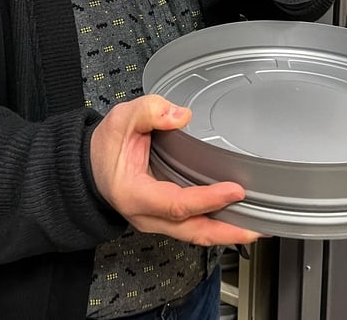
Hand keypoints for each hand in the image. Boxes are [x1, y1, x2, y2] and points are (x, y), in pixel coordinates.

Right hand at [90, 94, 261, 245]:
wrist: (88, 165)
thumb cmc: (104, 145)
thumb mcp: (122, 119)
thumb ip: (149, 111)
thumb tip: (180, 115)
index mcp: (134, 194)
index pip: (177, 203)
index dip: (208, 199)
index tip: (235, 190)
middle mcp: (146, 216)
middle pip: (192, 231)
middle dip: (227, 232)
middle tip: (258, 227)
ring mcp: (154, 221)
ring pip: (193, 234)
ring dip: (225, 233)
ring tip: (255, 226)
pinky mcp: (162, 219)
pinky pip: (191, 227)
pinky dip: (214, 225)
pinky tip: (233, 218)